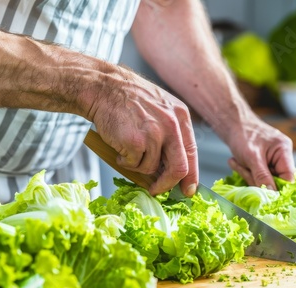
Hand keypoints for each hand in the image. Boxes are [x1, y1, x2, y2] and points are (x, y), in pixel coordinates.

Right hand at [83, 66, 198, 196]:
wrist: (104, 87)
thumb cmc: (128, 100)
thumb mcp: (160, 108)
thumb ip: (170, 134)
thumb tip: (173, 169)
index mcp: (180, 116)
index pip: (191, 153)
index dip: (191, 176)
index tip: (188, 190)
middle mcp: (171, 125)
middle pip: (179, 168)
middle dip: (167, 184)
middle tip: (156, 190)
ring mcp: (154, 134)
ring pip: (151, 168)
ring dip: (138, 166)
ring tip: (127, 148)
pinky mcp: (136, 142)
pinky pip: (134, 165)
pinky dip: (124, 161)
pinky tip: (119, 145)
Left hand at [225, 113, 295, 189]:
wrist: (232, 124)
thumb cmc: (243, 134)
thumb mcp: (252, 157)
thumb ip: (262, 176)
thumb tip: (272, 195)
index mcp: (284, 151)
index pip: (288, 177)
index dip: (278, 187)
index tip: (265, 193)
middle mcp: (281, 156)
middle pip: (275, 180)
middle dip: (257, 179)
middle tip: (244, 169)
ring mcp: (272, 160)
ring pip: (264, 180)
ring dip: (248, 174)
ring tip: (236, 161)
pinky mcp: (263, 163)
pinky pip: (257, 175)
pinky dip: (246, 172)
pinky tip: (236, 162)